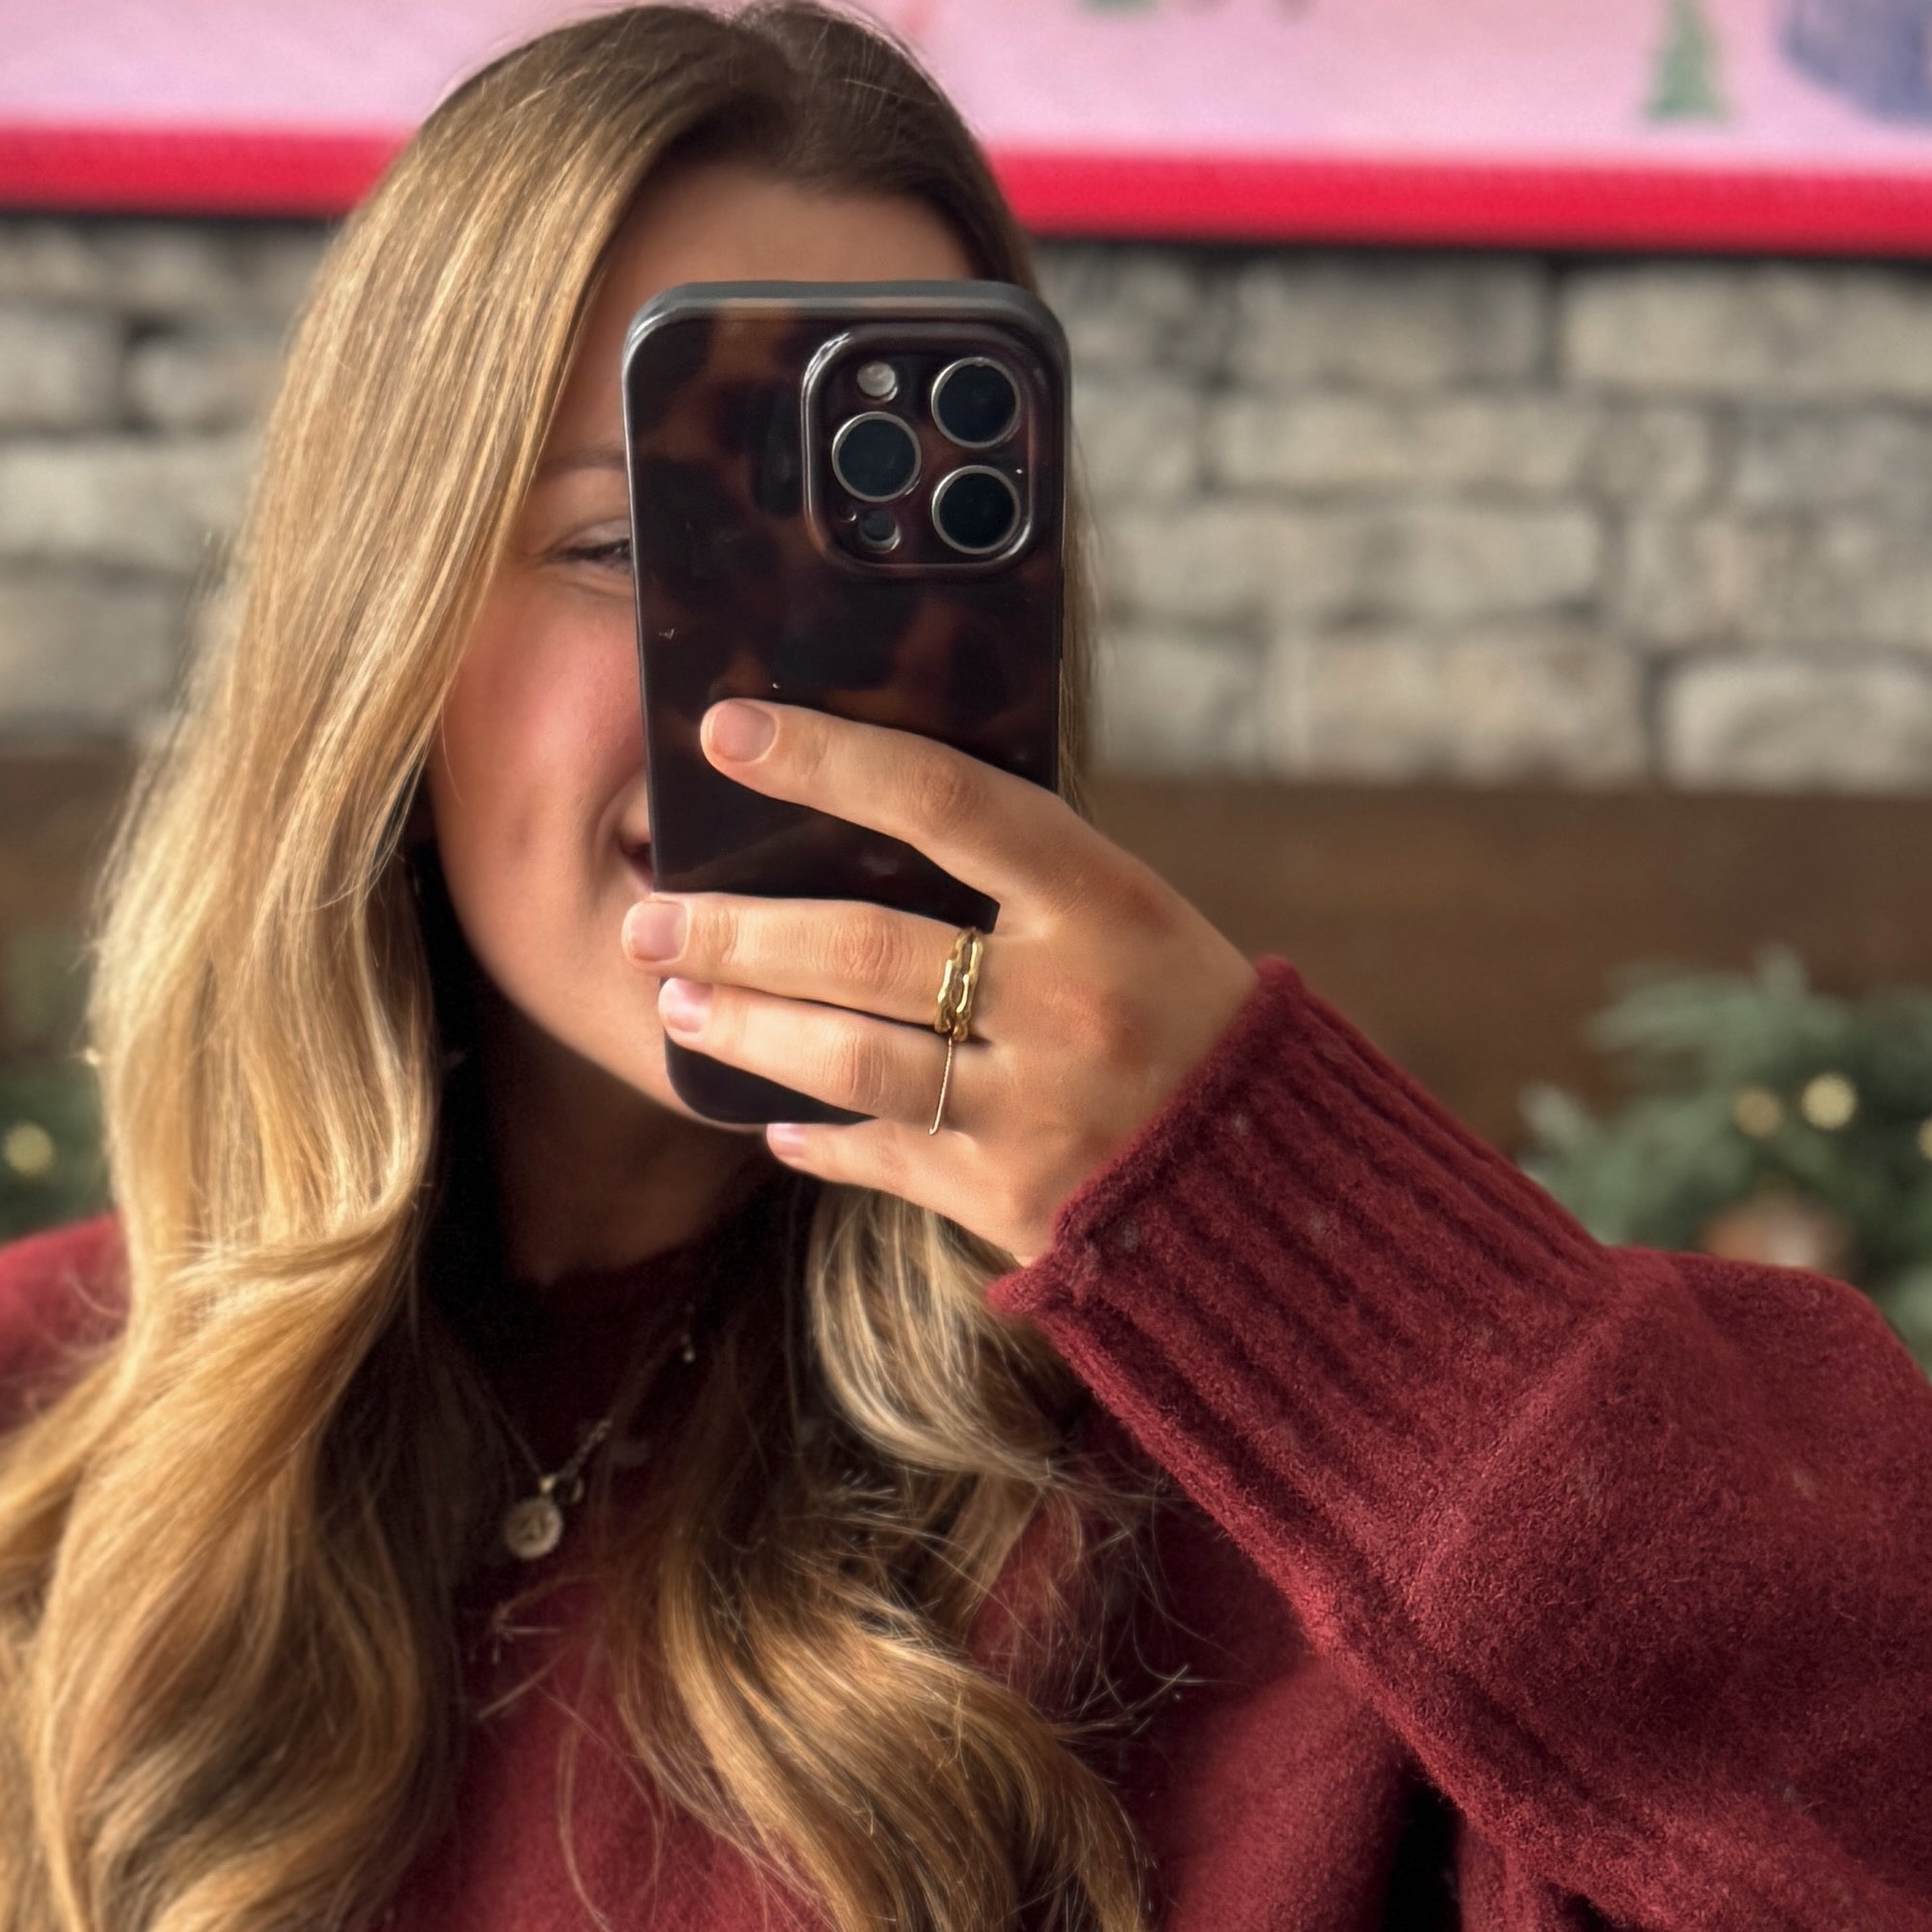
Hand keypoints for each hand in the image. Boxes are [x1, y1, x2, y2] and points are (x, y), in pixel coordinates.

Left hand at [620, 701, 1255, 1269]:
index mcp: (1105, 900)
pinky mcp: (1014, 1200)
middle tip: (649, 916)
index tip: (726, 731)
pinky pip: (885, 1158)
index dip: (828, 759)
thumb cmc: (1196, 1026)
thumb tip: (871, 817)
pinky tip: (772, 1123)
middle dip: (738, 930)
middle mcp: (1069, 1001)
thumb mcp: (1138, 922)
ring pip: (851, 1059)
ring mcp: (1039, 1108)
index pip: (944, 800)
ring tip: (679, 1002)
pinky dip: (820, 1139)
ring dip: (750, 1028)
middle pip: (864, 948)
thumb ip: (1025, 880)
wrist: (1282, 1189)